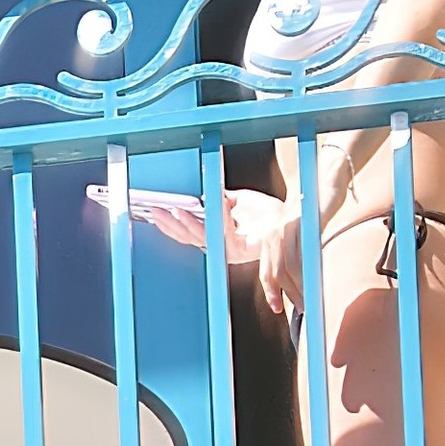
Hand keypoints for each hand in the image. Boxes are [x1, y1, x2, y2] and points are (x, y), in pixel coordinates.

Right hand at [143, 189, 285, 266]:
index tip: (153, 212)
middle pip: (188, 237)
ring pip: (202, 238)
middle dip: (169, 224)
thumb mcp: (236, 200)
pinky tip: (211, 205)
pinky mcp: (242, 249)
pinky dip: (217, 217)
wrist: (290, 220)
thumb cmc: (266, 212)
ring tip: (175, 211)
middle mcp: (220, 246)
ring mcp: (230, 250)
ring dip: (187, 223)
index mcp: (216, 236)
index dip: (169, 224)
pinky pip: (225, 233)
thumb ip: (218, 199)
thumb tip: (201, 195)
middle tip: (154, 211)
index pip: (186, 232)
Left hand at [256, 206, 303, 317]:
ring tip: (309, 303)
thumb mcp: (299, 234)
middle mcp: (273, 235)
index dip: (271, 292)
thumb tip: (302, 281)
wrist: (320, 184)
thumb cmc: (313, 211)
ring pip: (287, 269)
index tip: (277, 309)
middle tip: (302, 309)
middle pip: (276, 274)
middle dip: (287, 295)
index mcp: (270, 239)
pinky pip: (299, 257)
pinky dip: (305, 275)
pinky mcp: (298, 227)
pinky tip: (313, 285)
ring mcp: (284, 231)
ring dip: (298, 290)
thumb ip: (295, 253)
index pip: (267, 272)